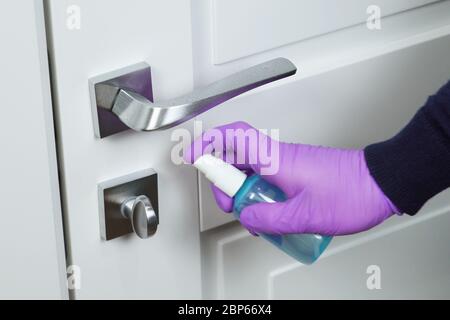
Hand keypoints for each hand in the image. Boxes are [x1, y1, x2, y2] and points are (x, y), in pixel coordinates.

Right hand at [184, 121, 397, 235]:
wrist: (383, 183)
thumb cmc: (353, 192)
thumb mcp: (304, 215)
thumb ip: (269, 219)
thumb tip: (246, 216)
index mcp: (276, 159)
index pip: (233, 137)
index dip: (207, 142)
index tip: (192, 155)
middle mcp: (278, 157)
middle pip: (236, 159)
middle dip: (227, 185)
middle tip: (235, 208)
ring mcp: (286, 165)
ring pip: (251, 172)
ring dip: (245, 194)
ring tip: (259, 218)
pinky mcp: (295, 173)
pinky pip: (266, 181)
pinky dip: (261, 197)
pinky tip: (272, 216)